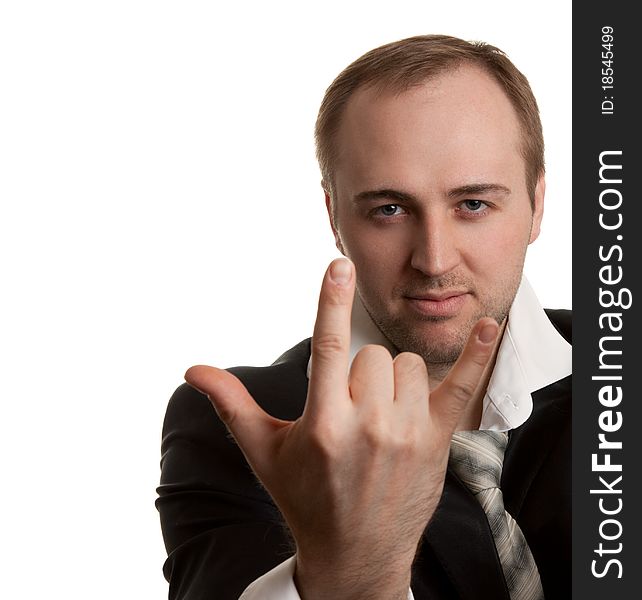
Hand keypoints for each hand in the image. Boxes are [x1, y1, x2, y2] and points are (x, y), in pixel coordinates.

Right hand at [185, 258, 497, 599]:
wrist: (354, 554)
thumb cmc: (305, 497)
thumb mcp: (264, 451)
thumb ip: (232, 403)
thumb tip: (193, 369)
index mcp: (324, 424)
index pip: (328, 347)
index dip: (331, 301)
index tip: (338, 265)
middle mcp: (370, 426)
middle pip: (371, 356)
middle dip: (358, 372)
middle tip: (351, 408)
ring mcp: (409, 433)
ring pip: (408, 366)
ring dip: (393, 378)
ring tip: (380, 412)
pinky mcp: (438, 440)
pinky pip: (463, 386)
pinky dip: (478, 355)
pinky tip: (490, 327)